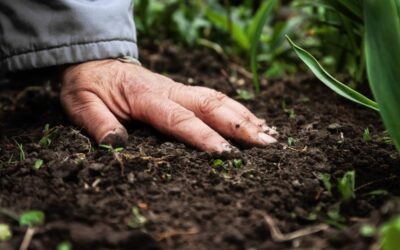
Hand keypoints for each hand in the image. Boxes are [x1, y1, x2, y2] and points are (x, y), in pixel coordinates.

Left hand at [60, 59, 277, 152]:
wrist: (95, 62)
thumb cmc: (89, 86)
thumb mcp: (81, 105)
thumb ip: (98, 124)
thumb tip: (116, 145)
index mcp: (145, 96)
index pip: (179, 119)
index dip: (203, 137)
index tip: (226, 155)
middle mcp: (169, 90)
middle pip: (211, 105)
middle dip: (240, 125)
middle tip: (268, 145)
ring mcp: (178, 88)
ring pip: (218, 99)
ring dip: (245, 116)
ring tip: (270, 134)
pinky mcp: (182, 91)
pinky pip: (214, 97)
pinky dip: (237, 109)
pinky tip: (252, 121)